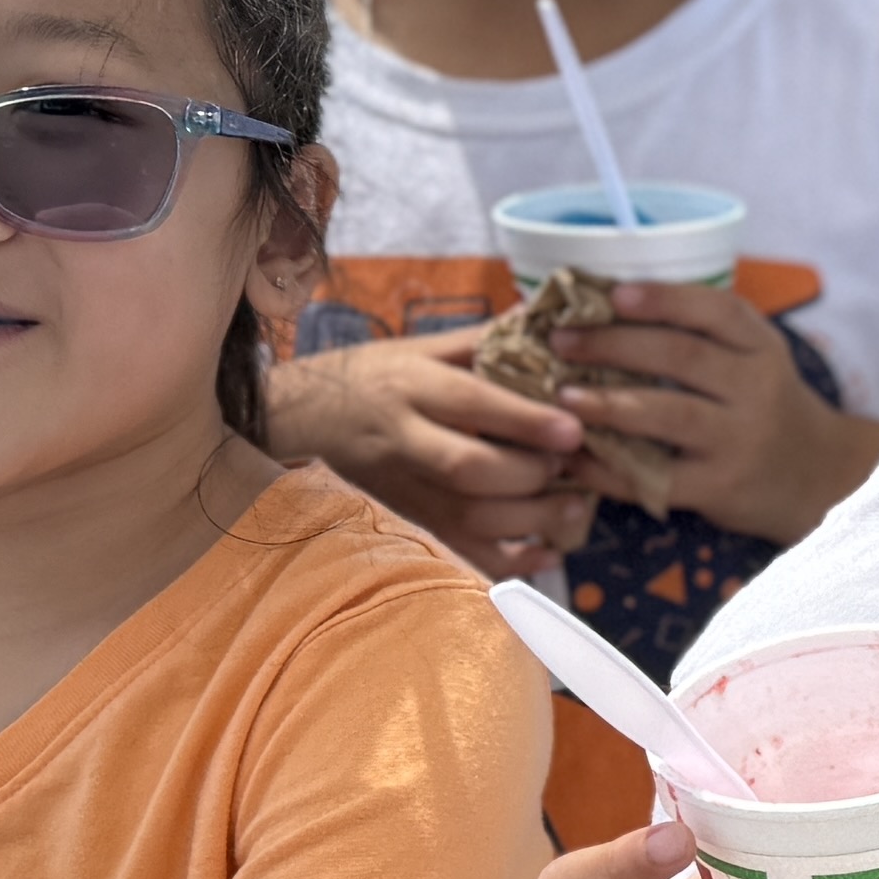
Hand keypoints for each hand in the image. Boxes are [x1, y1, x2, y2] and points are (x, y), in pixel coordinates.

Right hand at [265, 331, 595, 578]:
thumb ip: (484, 339)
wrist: (304, 417)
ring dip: (531, 520)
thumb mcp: (422, 347)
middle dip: (530, 473)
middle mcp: (404, 441)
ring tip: (575, 506)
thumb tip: (544, 314)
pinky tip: (546, 552)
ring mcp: (404, 489)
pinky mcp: (409, 522)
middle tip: (570, 465)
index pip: (470, 403)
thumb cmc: (375, 376)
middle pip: (468, 469)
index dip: (525, 421)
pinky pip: (461, 554)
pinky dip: (510, 564)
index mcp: (411, 387)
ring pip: (468, 518)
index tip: (573, 429)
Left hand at [549, 281, 878, 540]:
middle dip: (615, 345)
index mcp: (761, 348)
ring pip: (670, 414)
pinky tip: (576, 458)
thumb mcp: (755, 358)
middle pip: (684, 356)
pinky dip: (611, 468)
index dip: (663, 299)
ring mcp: (740, 440)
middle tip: (561, 340)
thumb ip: (703, 334)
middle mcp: (757, 389)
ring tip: (564, 396)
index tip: (613, 293)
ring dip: (610, 403)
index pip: (716, 312)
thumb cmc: (764, 406)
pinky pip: (658, 476)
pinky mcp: (720, 486)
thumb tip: (604, 305)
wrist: (816, 477)